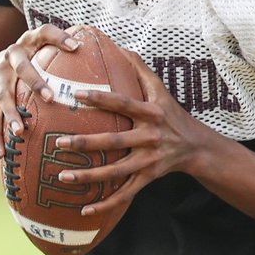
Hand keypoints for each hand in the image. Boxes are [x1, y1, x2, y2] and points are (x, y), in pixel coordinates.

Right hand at [0, 23, 80, 154]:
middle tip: (51, 97)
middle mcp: (11, 56)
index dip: (59, 38)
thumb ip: (76, 51)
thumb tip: (122, 55)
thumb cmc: (39, 58)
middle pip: (21, 66)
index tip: (77, 47)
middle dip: (34, 82)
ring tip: (21, 131)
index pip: (45, 32)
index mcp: (31, 41)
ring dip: (10, 113)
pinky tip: (3, 154)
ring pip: (2, 95)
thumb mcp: (51, 49)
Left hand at [52, 49, 215, 217]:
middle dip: (86, 143)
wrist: (197, 147)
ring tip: (62, 177)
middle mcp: (150, 137)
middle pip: (115, 141)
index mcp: (151, 113)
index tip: (75, 94)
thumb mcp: (161, 90)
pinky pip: (125, 194)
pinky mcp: (148, 178)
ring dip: (89, 176)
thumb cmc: (171, 114)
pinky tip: (84, 209)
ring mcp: (149, 160)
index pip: (123, 103)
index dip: (100, 98)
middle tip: (58, 143)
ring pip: (116, 172)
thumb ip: (139, 68)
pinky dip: (105, 204)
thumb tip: (118, 45)